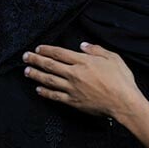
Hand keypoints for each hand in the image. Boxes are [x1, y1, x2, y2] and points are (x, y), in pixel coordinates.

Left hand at [24, 43, 148, 147]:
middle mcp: (74, 74)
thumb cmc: (121, 80)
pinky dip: (45, 93)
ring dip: (36, 75)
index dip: (47, 50)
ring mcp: (72, 89)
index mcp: (83, 62)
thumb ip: (96, 50)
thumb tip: (83, 45)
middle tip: (25, 57)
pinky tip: (38, 90)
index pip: (59, 53)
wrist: (123, 102)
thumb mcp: (113, 58)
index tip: (38, 48)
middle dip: (36, 60)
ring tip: (26, 71)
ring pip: (49, 80)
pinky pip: (55, 96)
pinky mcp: (73, 101)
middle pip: (50, 65)